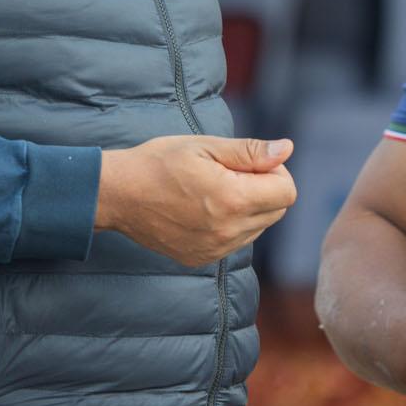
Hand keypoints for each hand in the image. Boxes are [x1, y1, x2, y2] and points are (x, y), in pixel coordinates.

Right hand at [96, 136, 296, 266]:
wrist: (118, 194)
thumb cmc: (160, 162)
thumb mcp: (206, 146)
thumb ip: (250, 152)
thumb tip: (286, 149)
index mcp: (233, 199)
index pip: (287, 192)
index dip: (275, 172)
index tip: (249, 163)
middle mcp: (228, 231)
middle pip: (277, 211)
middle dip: (264, 189)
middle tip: (231, 173)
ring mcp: (215, 249)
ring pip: (258, 228)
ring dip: (248, 208)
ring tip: (213, 190)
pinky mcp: (202, 258)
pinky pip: (235, 241)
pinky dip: (230, 224)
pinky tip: (203, 208)